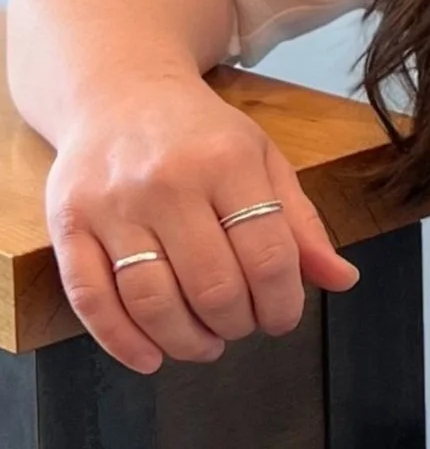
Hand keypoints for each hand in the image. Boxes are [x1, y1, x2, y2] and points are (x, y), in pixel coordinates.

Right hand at [45, 75, 360, 371]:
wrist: (118, 92)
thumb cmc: (199, 135)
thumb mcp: (263, 160)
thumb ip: (301, 223)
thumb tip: (343, 280)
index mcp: (227, 161)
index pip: (267, 255)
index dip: (282, 303)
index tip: (282, 317)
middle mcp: (167, 181)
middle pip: (212, 287)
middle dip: (237, 324)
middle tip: (241, 326)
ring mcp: (112, 204)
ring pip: (151, 301)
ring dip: (186, 341)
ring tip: (205, 342)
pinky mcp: (67, 223)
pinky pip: (90, 299)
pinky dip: (121, 341)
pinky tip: (150, 356)